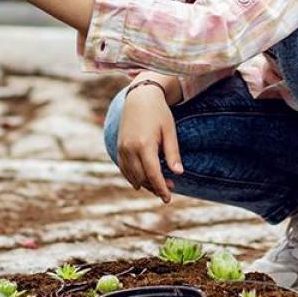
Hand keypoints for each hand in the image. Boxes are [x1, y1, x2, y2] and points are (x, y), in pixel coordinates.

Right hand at [118, 84, 183, 202]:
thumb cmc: (159, 113)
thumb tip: (178, 173)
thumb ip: (172, 153)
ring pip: (131, 175)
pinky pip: (124, 168)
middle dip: (155, 187)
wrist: (139, 97)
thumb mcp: (170, 131)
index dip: (161, 188)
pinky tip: (141, 182)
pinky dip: (132, 177)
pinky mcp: (119, 147)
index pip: (153, 174)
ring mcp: (122, 148)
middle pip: (142, 177)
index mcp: (144, 145)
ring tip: (157, 185)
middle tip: (170, 189)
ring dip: (144, 183)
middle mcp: (130, 148)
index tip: (168, 199)